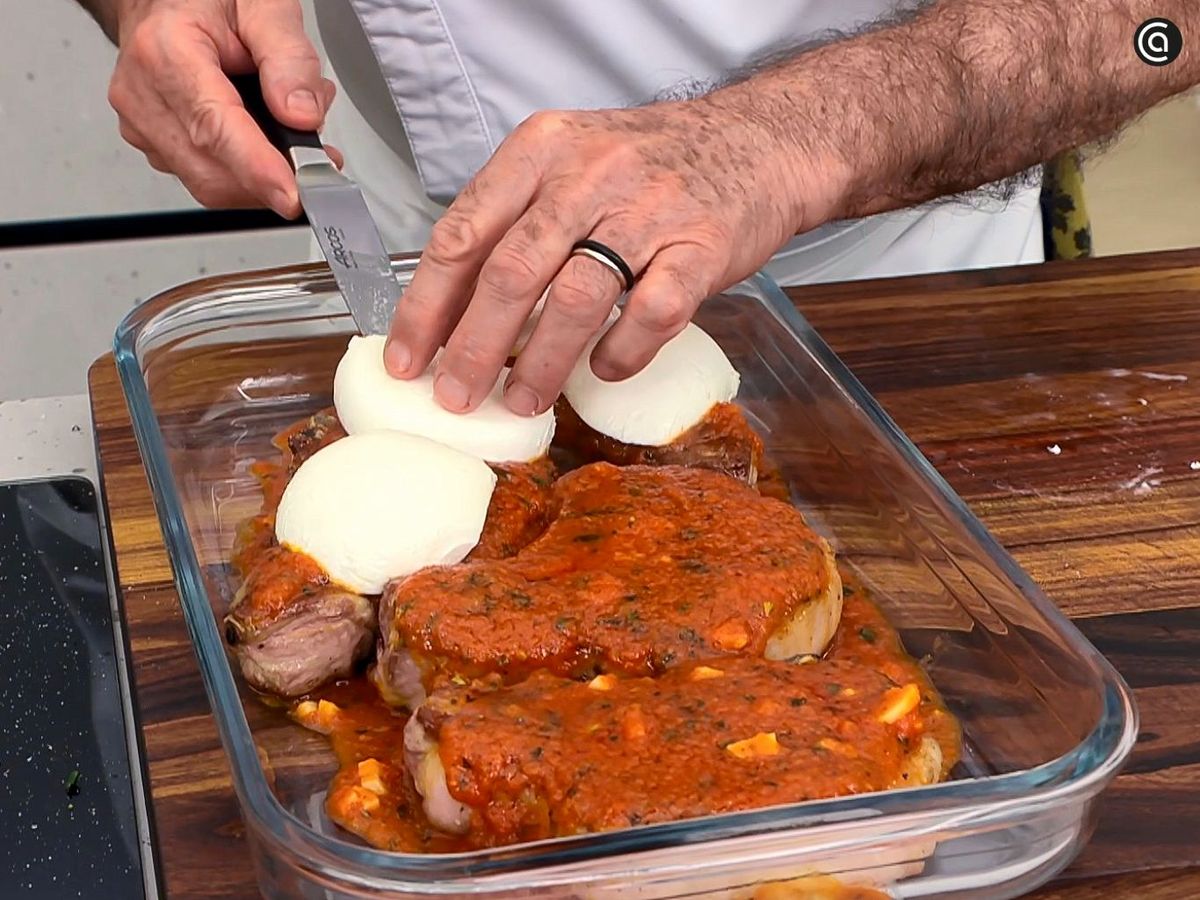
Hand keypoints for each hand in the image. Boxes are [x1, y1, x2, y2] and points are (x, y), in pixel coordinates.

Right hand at [107, 0, 339, 216]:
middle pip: (212, 170)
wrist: (167, 0)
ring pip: (211, 183)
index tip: (292, 194)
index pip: (213, 126)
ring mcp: (143, 124)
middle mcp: (143, 94)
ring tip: (293, 133)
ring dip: (262, 176)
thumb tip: (302, 117)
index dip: (256, 168)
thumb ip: (290, 60)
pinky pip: (204, 177)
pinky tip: (263, 138)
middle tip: (319, 157)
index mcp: (165, 50)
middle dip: (272, 178)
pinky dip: (244, 172)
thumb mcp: (264, 7)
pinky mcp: (153, 144)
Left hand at [385, 96, 823, 415]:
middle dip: (474, 346)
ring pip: (576, 298)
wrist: (756, 143)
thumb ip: (514, 220)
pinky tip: (604, 370)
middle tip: (455, 395)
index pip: (463, 233)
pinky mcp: (701, 248)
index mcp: (540, 150)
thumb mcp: (569, 163)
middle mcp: (588, 173)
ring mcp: (648, 210)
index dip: (427, 305)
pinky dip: (621, 353)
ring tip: (522, 401)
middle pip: (511, 271)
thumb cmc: (649, 165)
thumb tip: (452, 309)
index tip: (407, 359)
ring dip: (542, 362)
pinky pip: (651, 314)